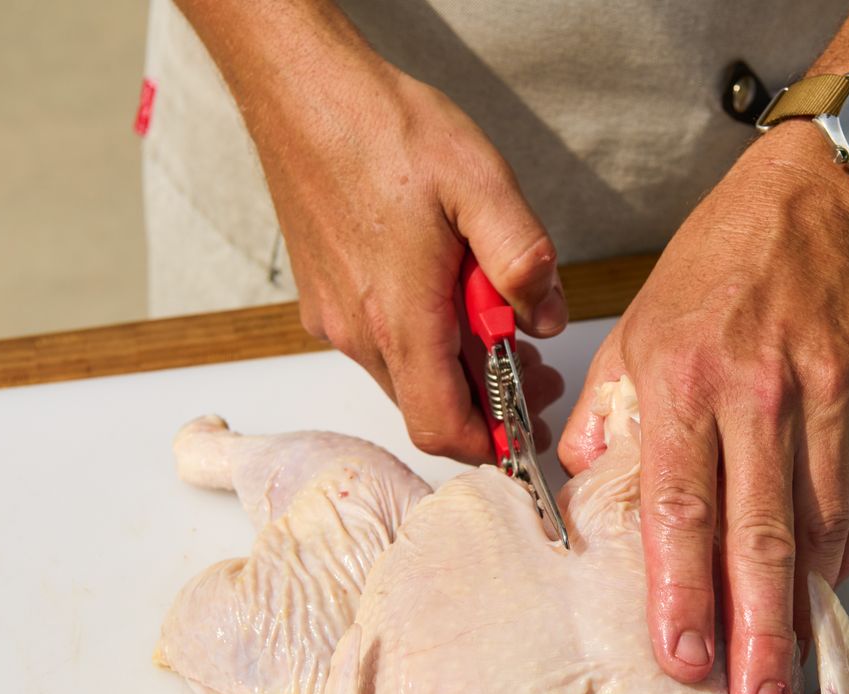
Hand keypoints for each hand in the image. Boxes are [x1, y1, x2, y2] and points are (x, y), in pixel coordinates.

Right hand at [241, 36, 567, 458]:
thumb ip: (522, 259)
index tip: (526, 430)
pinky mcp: (324, 299)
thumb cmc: (384, 129)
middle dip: (486, 404)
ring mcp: (335, 317)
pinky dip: (422, 339)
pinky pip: (380, 344)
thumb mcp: (481, 182)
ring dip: (455, 367)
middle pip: (428, 406)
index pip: (443, 427)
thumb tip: (545, 318)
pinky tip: (447, 291)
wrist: (303, 91)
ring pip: (405, 375)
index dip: (490, 445)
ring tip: (496, 321)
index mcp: (401, 316)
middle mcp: (359, 330)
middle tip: (534, 372)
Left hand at [559, 122, 848, 693]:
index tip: (682, 661)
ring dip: (809, 603)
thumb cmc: (710, 275)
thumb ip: (608, 422)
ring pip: (826, 522)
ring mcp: (833, 392)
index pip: (681, 505)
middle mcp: (761, 391)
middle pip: (763, 534)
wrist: (808, 204)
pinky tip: (832, 588)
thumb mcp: (634, 333)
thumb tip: (581, 500)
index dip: (682, 590)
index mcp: (685, 379)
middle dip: (760, 634)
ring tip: (792, 672)